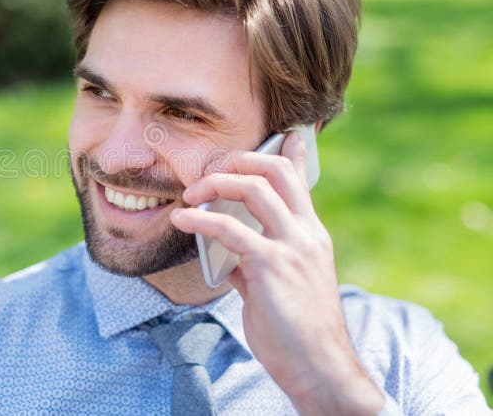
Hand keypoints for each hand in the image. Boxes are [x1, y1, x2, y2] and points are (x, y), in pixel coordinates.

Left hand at [170, 131, 383, 414]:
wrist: (320, 368)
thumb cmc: (297, 331)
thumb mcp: (280, 286)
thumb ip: (256, 262)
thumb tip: (228, 254)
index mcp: (311, 234)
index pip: (300, 181)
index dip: (289, 153)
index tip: (282, 135)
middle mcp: (306, 233)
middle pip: (275, 170)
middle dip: (237, 159)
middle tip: (207, 171)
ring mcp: (292, 247)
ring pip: (255, 188)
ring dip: (215, 183)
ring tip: (190, 194)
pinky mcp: (272, 266)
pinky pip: (231, 229)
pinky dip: (201, 219)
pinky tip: (182, 220)